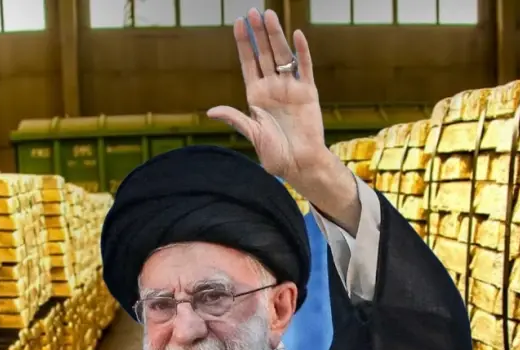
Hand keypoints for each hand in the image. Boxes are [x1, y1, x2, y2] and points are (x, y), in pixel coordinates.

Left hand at [208, 9, 360, 232]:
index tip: (238, 23)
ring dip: (276, 36)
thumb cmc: (275, 155)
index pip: (248, 63)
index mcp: (256, 96)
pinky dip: (302, 51)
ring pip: (283, 55)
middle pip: (264, 54)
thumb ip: (236, 119)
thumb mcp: (253, 135)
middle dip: (259, 33)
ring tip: (269, 15)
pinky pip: (305, 67)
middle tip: (253, 11)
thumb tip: (211, 111)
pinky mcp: (308, 92)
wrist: (299, 164)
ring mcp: (291, 88)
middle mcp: (273, 88)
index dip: (243, 44)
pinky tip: (297, 34)